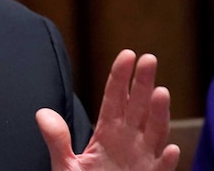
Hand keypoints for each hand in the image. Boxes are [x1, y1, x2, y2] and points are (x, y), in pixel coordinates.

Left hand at [36, 49, 180, 169]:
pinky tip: (171, 149)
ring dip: (159, 115)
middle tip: (149, 59)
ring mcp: (142, 162)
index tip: (127, 54)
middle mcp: (129, 143)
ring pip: (154, 134)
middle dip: (143, 84)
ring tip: (160, 92)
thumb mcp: (65, 165)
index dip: (121, 78)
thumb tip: (41, 113)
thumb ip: (57, 140)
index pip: (115, 100)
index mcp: (108, 134)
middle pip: (138, 108)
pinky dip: (167, 162)